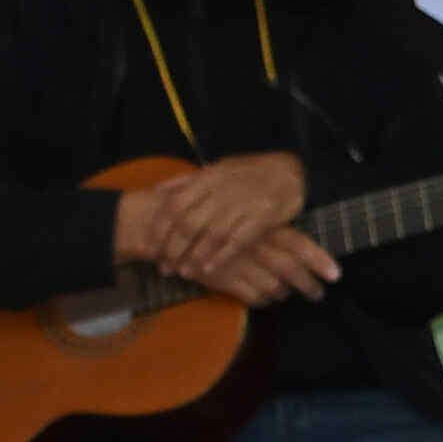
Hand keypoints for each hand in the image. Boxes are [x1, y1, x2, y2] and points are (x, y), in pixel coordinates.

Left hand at [145, 153, 311, 284]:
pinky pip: (239, 240)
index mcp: (208, 178)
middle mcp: (223, 190)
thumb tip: (159, 191)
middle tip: (165, 267)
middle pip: (190, 223)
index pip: (175, 204)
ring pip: (212, 234)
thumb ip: (188, 181)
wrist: (290, 171)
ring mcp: (244, 203)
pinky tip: (210, 269)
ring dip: (195, 256)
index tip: (152, 247)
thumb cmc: (249, 174)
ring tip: (184, 272)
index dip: (161, 229)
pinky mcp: (264, 216)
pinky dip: (222, 257)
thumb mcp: (217, 169)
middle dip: (174, 248)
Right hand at [175, 226, 336, 309]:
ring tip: (290, 294)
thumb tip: (293, 235)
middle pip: (290, 270)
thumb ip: (264, 224)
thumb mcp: (238, 212)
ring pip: (272, 287)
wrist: (168, 224)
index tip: (336, 275)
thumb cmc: (209, 214)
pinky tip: (267, 298)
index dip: (318, 260)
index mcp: (260, 225)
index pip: (298, 243)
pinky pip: (252, 297)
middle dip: (309, 285)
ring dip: (284, 293)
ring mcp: (238, 264)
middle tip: (319, 294)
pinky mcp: (223, 280)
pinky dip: (263, 300)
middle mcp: (253, 245)